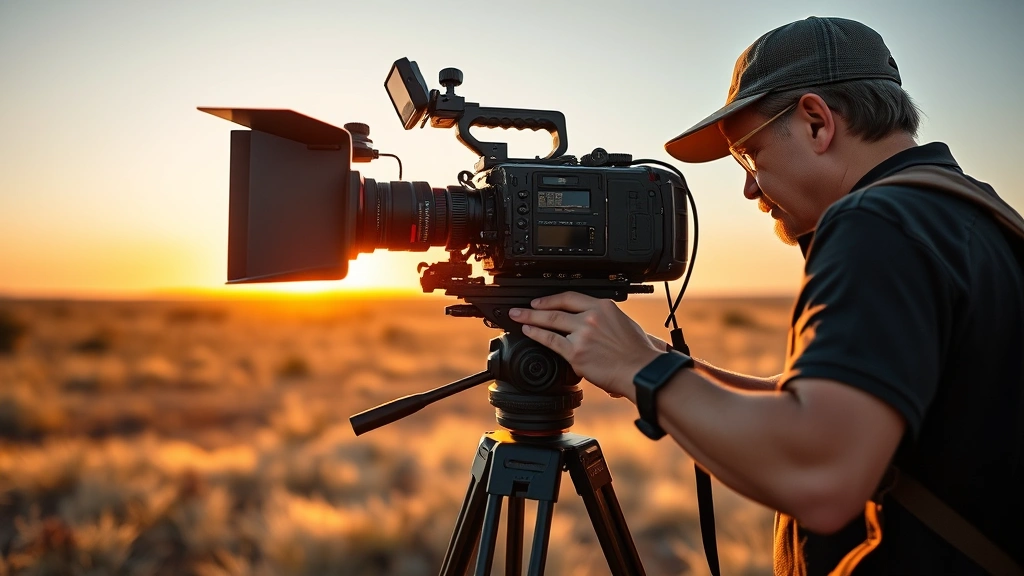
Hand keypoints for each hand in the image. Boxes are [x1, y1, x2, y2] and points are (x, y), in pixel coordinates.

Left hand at [509, 292, 662, 397]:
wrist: (640, 370)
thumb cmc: (637, 352)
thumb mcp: (624, 323)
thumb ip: (605, 319)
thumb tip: (591, 321)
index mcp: (604, 306)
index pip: (571, 297)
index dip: (552, 299)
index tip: (541, 301)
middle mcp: (592, 317)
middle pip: (557, 308)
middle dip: (534, 307)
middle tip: (520, 308)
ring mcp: (582, 334)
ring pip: (550, 322)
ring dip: (530, 319)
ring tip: (517, 317)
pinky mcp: (576, 352)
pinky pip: (551, 341)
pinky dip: (537, 335)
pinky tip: (529, 332)